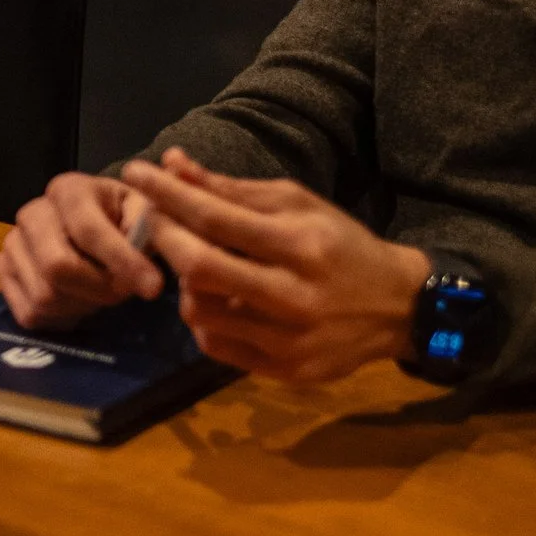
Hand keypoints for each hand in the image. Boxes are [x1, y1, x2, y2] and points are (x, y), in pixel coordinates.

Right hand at [0, 170, 163, 329]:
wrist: (90, 227)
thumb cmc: (121, 219)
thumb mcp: (144, 212)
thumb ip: (150, 229)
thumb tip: (143, 260)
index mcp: (68, 190)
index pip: (88, 229)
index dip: (122, 261)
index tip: (154, 288)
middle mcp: (31, 213)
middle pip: (57, 267)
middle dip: (98, 289)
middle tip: (121, 292)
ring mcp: (12, 244)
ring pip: (44, 296)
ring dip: (82, 305)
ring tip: (99, 292)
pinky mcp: (3, 272)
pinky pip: (29, 313)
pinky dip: (59, 318)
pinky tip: (77, 301)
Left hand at [120, 149, 430, 384]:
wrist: (400, 308)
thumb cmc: (341, 246)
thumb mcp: (297, 205)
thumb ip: (232, 190)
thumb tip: (173, 164)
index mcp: (302, 245)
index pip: (217, 218)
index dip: (169, 195)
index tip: (136, 174)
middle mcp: (296, 295)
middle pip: (200, 269)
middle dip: (164, 239)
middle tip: (153, 222)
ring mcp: (290, 340)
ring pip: (199, 312)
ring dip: (183, 283)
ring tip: (194, 266)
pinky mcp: (287, 370)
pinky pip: (215, 345)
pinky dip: (203, 319)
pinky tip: (215, 301)